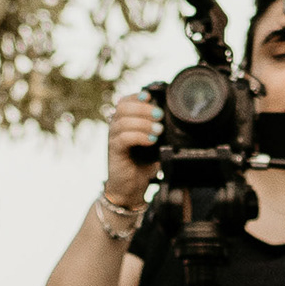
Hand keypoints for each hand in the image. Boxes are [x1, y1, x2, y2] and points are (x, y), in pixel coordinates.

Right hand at [98, 95, 161, 218]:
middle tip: (160, 115)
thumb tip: (172, 118)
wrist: (129, 188)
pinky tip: (151, 140)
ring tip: (158, 130)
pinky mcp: (113, 151)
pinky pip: (123, 138)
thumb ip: (156, 129)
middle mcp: (115, 127)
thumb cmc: (141, 164)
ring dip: (144, 123)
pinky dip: (139, 136)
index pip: (124, 101)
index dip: (136, 96)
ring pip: (123, 121)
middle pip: (123, 107)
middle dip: (143, 108)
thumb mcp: (151, 143)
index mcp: (122, 122)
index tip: (150, 96)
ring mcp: (112, 139)